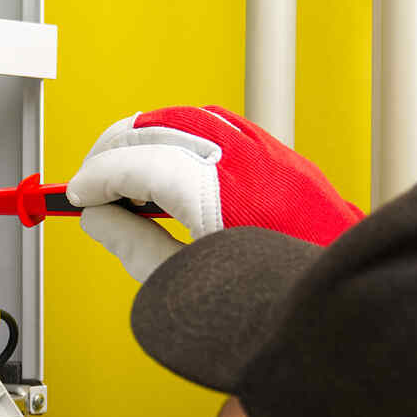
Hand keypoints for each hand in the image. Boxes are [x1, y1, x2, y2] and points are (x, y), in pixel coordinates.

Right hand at [67, 106, 362, 280]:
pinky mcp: (276, 151)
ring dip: (142, 139)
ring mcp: (264, 151)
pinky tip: (164, 169)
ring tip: (123, 180)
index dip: (97, 179)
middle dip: (112, 153)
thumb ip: (134, 247)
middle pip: (155, 129)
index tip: (76, 197)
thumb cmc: (273, 299)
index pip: (138, 166)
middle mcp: (245, 162)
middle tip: (90, 187)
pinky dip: (177, 136)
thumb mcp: (187, 282)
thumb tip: (98, 219)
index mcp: (221, 197)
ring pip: (182, 118)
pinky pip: (214, 123)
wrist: (340, 299)